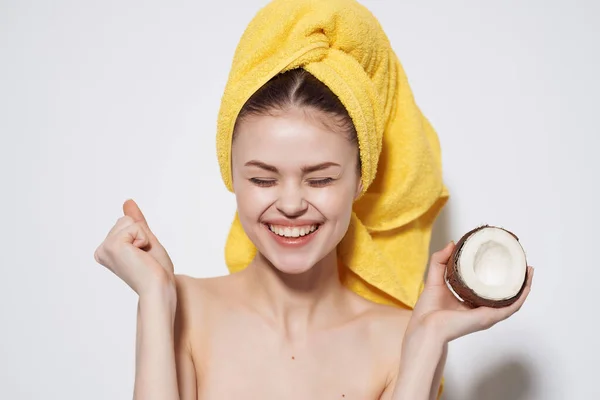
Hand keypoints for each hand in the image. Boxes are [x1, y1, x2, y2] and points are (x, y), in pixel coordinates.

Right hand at [94, 199, 175, 295]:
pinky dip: (143, 238)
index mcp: (106, 250)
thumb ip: (135, 222)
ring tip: (142, 257)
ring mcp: (105, 248)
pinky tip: (141, 256)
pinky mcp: (112, 246)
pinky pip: (135, 226)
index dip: (141, 235)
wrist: (159, 286)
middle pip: (126, 220)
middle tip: (144, 256)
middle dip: (142, 234)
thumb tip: (127, 201)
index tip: (142, 255)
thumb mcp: (146, 240)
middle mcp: (101, 250)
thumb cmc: (156, 270)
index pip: (125, 222)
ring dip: (143, 237)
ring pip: (129, 221)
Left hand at [406, 241, 533, 342]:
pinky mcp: (489, 317)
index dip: (497, 274)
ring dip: (523, 285)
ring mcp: (487, 314)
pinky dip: (521, 295)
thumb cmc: (428, 310)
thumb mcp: (434, 278)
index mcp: (470, 302)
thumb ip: (440, 261)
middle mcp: (482, 309)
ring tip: (528, 269)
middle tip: (520, 262)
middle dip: (514, 279)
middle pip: (504, 294)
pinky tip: (526, 282)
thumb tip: (452, 243)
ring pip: (512, 300)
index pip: (488, 288)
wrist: (426, 326)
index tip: (502, 258)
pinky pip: (511, 306)